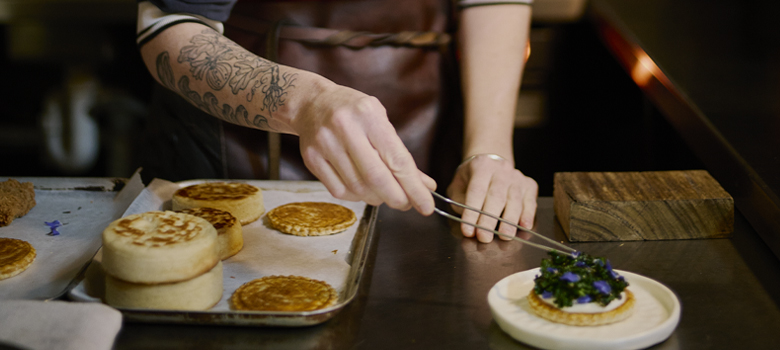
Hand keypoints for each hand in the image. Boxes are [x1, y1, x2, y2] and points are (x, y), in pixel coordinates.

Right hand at [292, 83, 435, 213]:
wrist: (312, 103)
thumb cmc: (354, 113)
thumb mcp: (380, 121)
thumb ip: (400, 154)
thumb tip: (425, 186)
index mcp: (368, 115)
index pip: (397, 159)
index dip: (414, 187)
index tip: (426, 205)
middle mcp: (345, 128)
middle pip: (376, 178)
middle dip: (397, 198)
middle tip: (407, 205)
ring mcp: (325, 144)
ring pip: (358, 188)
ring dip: (377, 198)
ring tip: (385, 193)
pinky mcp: (311, 158)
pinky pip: (340, 191)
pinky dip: (357, 197)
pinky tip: (363, 189)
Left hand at [446, 154, 537, 242]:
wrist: (492, 164)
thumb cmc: (472, 179)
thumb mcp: (458, 186)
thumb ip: (460, 203)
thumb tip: (469, 225)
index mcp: (481, 166)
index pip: (476, 191)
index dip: (471, 213)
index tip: (468, 230)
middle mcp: (501, 170)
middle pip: (496, 197)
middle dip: (489, 220)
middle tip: (484, 237)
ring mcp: (517, 177)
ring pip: (514, 200)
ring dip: (509, 220)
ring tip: (504, 235)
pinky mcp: (529, 185)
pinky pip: (530, 201)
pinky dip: (528, 214)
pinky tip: (524, 226)